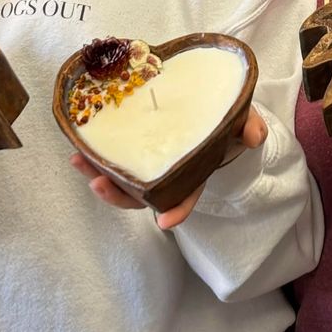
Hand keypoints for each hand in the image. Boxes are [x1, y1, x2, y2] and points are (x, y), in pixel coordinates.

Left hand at [70, 108, 268, 230]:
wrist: (209, 110)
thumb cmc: (224, 122)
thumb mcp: (241, 121)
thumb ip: (248, 126)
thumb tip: (254, 135)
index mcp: (194, 172)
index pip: (186, 196)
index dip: (177, 209)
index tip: (165, 222)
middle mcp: (167, 175)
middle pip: (143, 195)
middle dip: (120, 195)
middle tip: (101, 184)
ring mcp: (148, 165)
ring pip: (122, 181)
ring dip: (98, 177)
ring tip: (79, 163)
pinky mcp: (132, 149)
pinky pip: (111, 160)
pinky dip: (93, 158)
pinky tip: (77, 149)